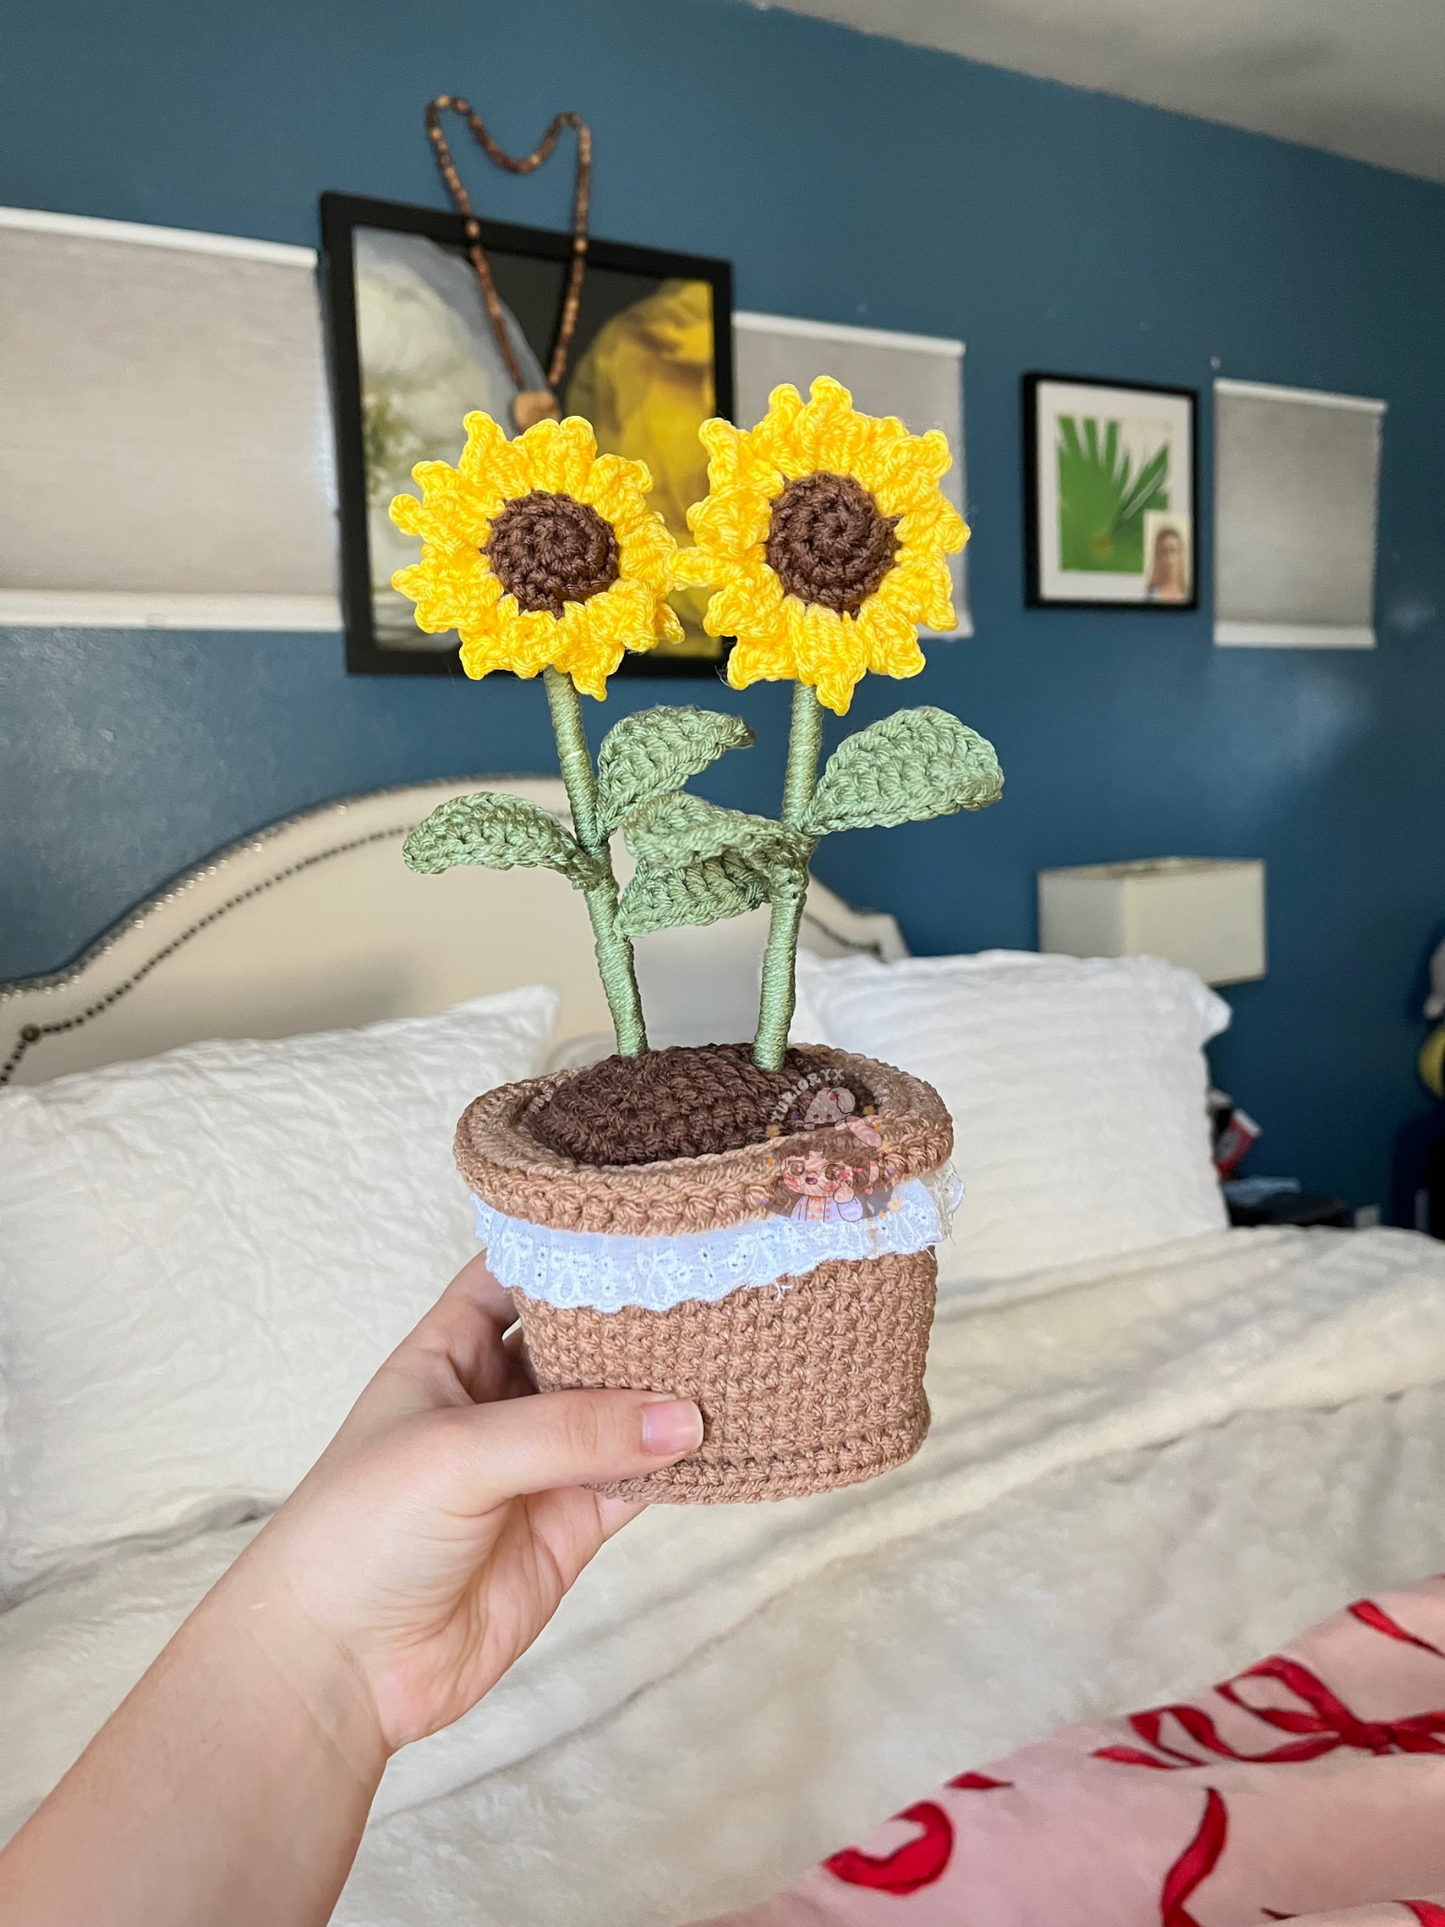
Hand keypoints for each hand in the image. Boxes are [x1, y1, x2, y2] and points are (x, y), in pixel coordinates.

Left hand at [222, 1255, 702, 1757]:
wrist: (337, 1670)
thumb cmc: (359, 1532)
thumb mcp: (458, 1453)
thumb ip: (571, 1431)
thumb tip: (682, 1418)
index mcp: (447, 1352)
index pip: (515, 1274)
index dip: (569, 1246)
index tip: (643, 1217)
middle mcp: (496, 1401)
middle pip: (580, 1340)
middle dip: (637, 1317)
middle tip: (715, 1281)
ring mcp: (536, 1466)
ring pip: (619, 1413)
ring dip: (668, 1392)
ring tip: (739, 1350)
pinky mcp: (568, 1529)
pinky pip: (636, 1485)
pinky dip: (679, 1465)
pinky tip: (725, 1437)